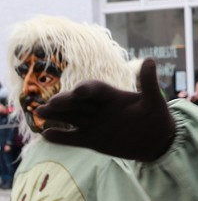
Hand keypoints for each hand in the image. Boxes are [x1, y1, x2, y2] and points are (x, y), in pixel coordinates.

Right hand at [36, 60, 175, 161]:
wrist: (156, 141)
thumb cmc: (157, 117)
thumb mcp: (155, 101)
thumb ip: (149, 83)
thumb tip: (150, 59)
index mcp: (112, 96)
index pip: (96, 89)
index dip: (87, 89)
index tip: (79, 91)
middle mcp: (98, 107)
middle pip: (78, 102)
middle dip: (65, 102)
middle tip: (51, 103)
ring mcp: (93, 123)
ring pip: (71, 117)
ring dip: (55, 115)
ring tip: (38, 113)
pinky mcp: (91, 139)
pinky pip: (73, 137)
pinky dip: (61, 137)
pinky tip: (46, 135)